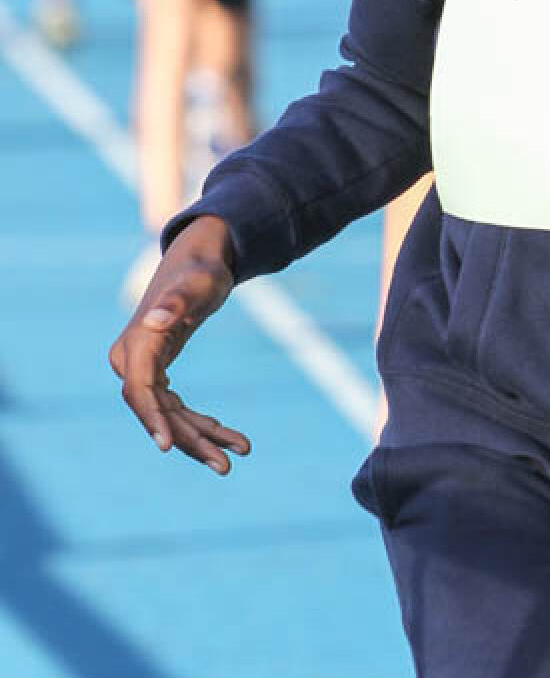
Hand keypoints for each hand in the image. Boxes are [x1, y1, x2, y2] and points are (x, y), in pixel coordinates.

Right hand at [108, 216, 249, 472]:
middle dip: (189, 441)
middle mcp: (133, 361)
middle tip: (226, 466)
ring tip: (238, 455)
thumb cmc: (201, 270)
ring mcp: (144, 370)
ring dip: (201, 438)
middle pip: (156, 412)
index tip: (169, 447)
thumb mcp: (198, 284)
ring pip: (169, 416)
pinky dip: (201, 423)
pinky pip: (177, 407)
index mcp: (137, 344)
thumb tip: (154, 322)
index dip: (153, 420)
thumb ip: (178, 301)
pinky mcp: (159, 373)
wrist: (201, 261)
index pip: (139, 391)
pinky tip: (229, 434)